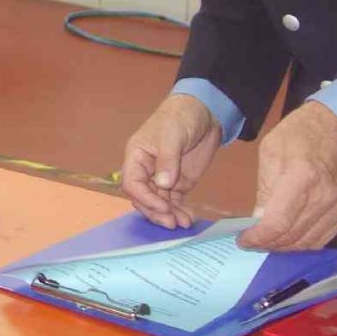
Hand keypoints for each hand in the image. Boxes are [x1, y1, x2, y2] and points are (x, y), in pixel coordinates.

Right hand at [119, 93, 222, 228]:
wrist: (204, 112)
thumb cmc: (180, 117)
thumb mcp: (173, 135)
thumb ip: (167, 160)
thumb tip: (162, 184)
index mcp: (137, 156)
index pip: (132, 183)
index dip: (144, 198)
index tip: (163, 206)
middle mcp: (146, 170)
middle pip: (143, 198)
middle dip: (156, 211)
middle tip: (172, 223)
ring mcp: (163, 178)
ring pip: (159, 203)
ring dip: (168, 215)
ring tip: (183, 223)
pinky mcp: (178, 182)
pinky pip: (174, 201)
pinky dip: (179, 211)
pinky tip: (187, 219)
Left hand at [240, 102, 336, 251]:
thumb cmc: (303, 132)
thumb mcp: (271, 151)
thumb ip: (264, 188)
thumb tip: (259, 221)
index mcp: (301, 178)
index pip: (277, 223)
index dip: (258, 238)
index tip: (244, 239)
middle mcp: (324, 197)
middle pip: (292, 237)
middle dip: (267, 244)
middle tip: (252, 241)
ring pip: (307, 243)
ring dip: (284, 247)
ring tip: (268, 241)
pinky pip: (323, 238)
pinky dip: (303, 243)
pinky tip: (289, 237)